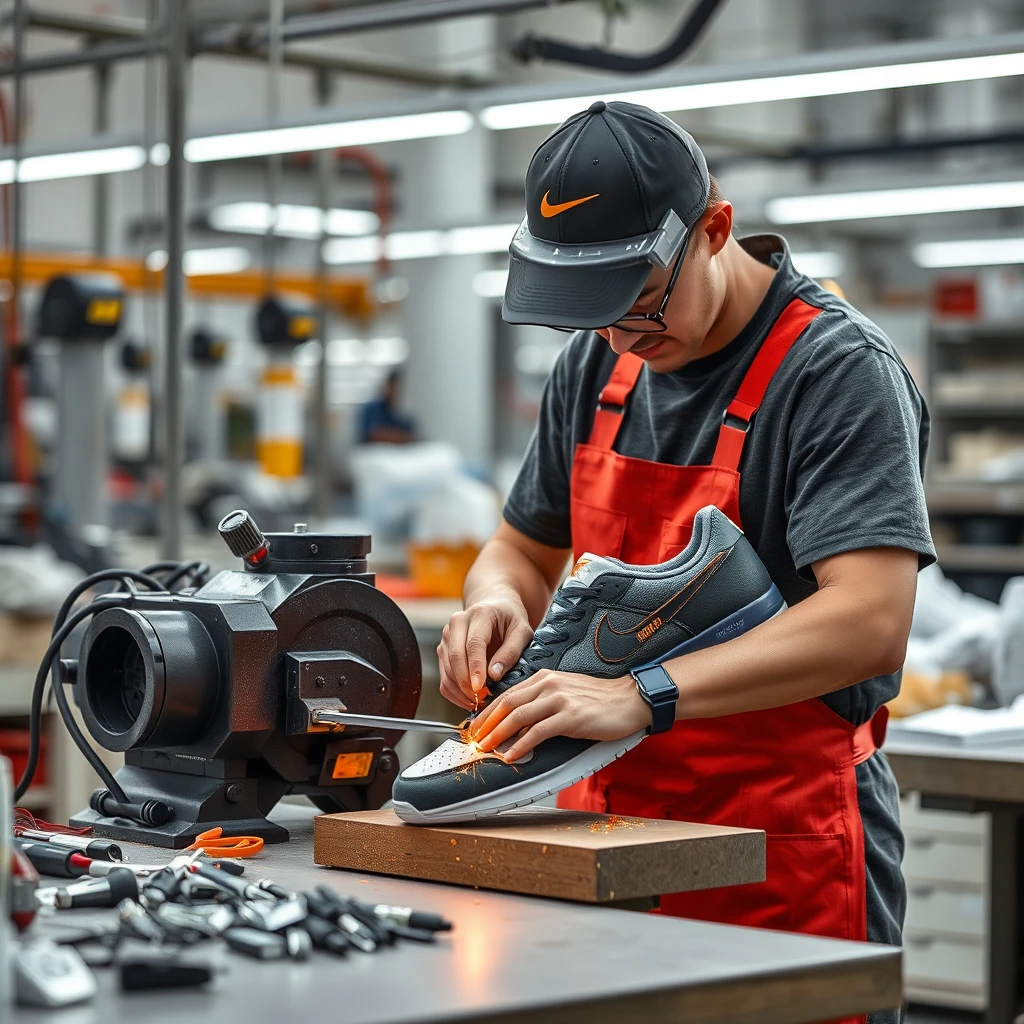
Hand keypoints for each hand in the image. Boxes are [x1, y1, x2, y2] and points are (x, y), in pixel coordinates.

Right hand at [437, 598, 534, 709]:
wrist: (494, 607)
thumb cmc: (510, 620)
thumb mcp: (522, 632)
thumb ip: (511, 652)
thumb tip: (494, 675)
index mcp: (479, 614)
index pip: (473, 644)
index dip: (475, 667)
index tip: (480, 688)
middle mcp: (457, 622)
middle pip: (455, 656)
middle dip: (466, 683)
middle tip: (481, 700)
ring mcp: (447, 636)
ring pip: (447, 669)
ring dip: (460, 691)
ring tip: (479, 702)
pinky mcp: (443, 650)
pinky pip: (443, 676)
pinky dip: (454, 693)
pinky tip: (469, 701)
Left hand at [468, 669, 652, 761]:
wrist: (630, 700)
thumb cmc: (599, 701)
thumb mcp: (566, 693)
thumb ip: (543, 702)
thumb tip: (520, 723)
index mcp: (544, 677)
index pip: (508, 694)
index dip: (488, 712)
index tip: (476, 727)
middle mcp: (548, 684)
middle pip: (507, 704)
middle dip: (486, 724)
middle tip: (474, 740)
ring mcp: (559, 699)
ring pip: (518, 717)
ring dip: (498, 735)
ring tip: (486, 749)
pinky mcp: (569, 716)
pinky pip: (537, 732)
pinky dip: (521, 745)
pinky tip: (511, 755)